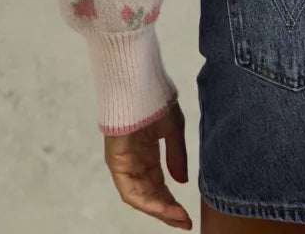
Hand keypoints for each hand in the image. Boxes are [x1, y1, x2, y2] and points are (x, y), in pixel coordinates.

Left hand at [103, 99, 192, 228]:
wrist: (138, 84)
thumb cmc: (155, 100)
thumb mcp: (173, 130)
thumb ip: (177, 156)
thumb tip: (182, 182)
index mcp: (148, 154)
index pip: (160, 185)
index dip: (173, 201)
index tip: (187, 214)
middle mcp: (135, 163)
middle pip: (150, 195)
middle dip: (168, 211)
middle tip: (184, 222)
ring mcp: (125, 164)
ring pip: (140, 197)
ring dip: (159, 210)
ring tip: (178, 218)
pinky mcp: (116, 163)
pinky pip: (130, 191)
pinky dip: (147, 202)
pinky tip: (164, 208)